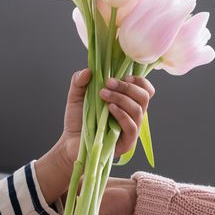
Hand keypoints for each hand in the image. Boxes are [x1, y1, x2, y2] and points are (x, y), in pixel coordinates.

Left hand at [36, 70, 155, 203]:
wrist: (69, 143)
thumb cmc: (78, 121)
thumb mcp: (76, 96)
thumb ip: (79, 81)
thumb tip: (88, 70)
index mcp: (127, 103)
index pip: (146, 90)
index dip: (139, 81)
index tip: (123, 76)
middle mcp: (132, 115)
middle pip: (145, 97)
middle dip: (127, 87)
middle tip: (108, 83)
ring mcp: (131, 130)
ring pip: (139, 110)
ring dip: (122, 98)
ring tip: (103, 95)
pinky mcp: (126, 143)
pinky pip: (132, 127)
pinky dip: (122, 114)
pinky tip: (109, 109)